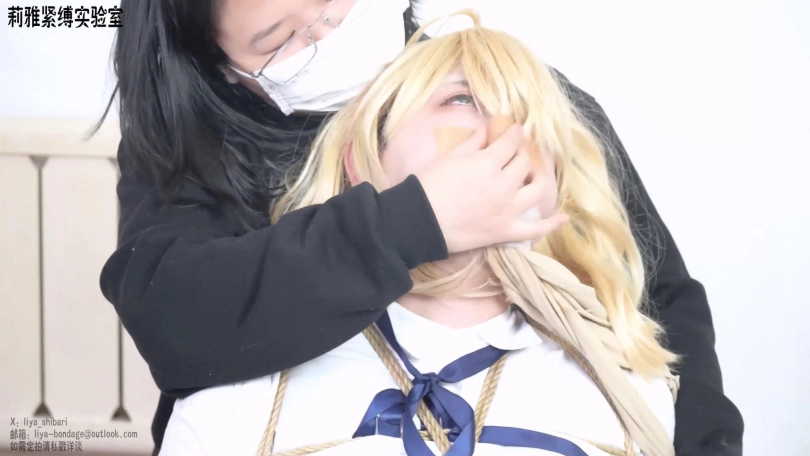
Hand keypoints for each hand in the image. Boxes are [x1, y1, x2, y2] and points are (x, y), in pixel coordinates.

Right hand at [415, 123, 568, 252]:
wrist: (418, 222)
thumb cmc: (429, 186)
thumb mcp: (451, 157)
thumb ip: (475, 141)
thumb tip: (490, 128)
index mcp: (488, 162)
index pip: (512, 141)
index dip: (515, 133)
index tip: (516, 130)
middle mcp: (504, 184)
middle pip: (524, 163)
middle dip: (522, 154)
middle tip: (517, 152)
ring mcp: (508, 209)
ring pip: (537, 189)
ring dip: (539, 178)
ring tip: (534, 174)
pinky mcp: (506, 231)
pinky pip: (536, 229)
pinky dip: (552, 223)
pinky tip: (564, 216)